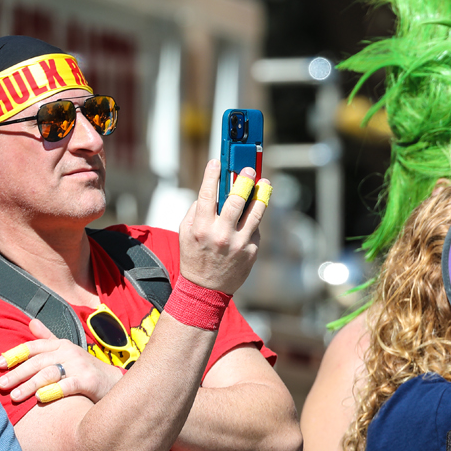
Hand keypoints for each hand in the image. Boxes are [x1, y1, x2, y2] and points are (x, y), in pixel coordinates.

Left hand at [0, 317, 123, 404]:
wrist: (114, 383)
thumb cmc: (85, 369)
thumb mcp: (67, 351)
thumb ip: (47, 339)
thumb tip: (31, 321)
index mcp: (61, 345)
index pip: (34, 347)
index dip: (15, 355)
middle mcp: (70, 352)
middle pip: (38, 362)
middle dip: (18, 373)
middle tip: (1, 385)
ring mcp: (80, 366)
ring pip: (49, 373)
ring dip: (30, 385)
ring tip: (15, 396)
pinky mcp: (89, 381)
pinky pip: (67, 385)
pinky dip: (53, 391)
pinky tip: (40, 398)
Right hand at [178, 161, 267, 294]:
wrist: (206, 289)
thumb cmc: (195, 256)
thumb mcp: (186, 232)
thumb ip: (197, 211)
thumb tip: (213, 191)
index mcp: (201, 227)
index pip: (208, 194)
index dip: (212, 175)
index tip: (218, 161)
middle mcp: (221, 234)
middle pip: (236, 200)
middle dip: (244, 181)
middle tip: (249, 170)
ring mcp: (239, 243)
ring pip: (255, 213)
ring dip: (261, 196)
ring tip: (264, 184)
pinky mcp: (252, 250)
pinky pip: (256, 229)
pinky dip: (255, 219)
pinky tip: (254, 213)